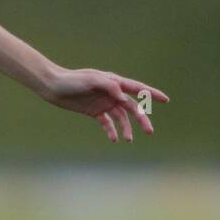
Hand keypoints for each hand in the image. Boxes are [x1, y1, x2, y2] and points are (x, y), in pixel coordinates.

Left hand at [41, 67, 169, 142]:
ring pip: (120, 117)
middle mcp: (111, 93)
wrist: (53, 87)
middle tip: (150, 131)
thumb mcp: (90, 80)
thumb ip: (107, 85)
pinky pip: (107, 123)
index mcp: (113, 82)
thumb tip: (122, 95)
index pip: (137, 88)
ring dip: (126, 128)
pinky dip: (111, 131)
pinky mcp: (94, 111)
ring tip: (127, 140)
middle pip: (131, 107)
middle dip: (142, 119)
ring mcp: (103, 102)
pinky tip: (114, 139)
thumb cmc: (71, 80)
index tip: (166, 100)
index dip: (152, 93)